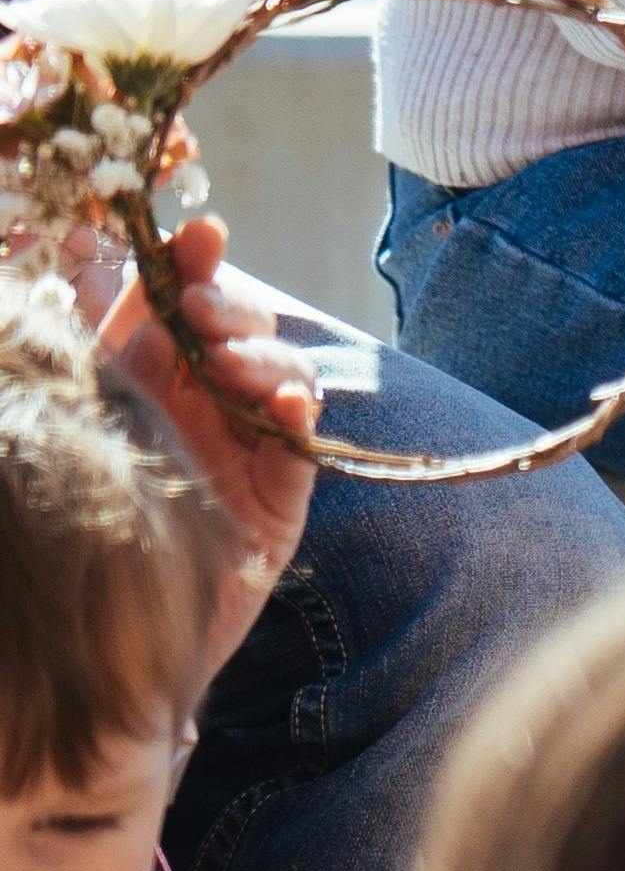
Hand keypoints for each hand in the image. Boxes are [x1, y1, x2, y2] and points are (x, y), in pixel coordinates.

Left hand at [95, 210, 311, 665]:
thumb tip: (132, 287)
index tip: (199, 232)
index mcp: (150, 383)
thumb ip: (107, 355)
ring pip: (282, 379)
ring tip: (230, 364)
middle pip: (239, 334)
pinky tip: (286, 403)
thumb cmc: (75, 530)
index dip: (193, 266)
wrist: (95, 638)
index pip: (180, 308)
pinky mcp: (276, 504)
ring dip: (262, 358)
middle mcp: (203, 411)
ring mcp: (246, 455)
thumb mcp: (86, 416)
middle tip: (203, 312)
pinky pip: (303, 451)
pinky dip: (301, 417)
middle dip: (229, 307)